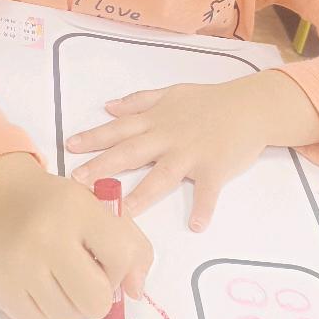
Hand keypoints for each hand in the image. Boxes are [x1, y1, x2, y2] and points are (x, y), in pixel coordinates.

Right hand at [0, 153, 152, 318]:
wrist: (2, 203)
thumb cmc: (59, 207)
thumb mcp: (99, 209)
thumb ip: (130, 245)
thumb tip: (136, 292)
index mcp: (77, 208)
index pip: (120, 257)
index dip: (122, 269)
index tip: (108, 262)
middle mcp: (46, 236)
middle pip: (96, 300)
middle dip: (99, 296)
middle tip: (88, 278)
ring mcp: (21, 266)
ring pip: (68, 318)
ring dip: (73, 305)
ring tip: (64, 280)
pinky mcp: (3, 289)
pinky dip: (49, 312)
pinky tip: (45, 287)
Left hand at [66, 72, 299, 231]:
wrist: (249, 105)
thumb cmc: (208, 102)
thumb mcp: (171, 93)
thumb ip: (139, 101)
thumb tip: (108, 107)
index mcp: (156, 120)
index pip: (119, 129)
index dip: (94, 138)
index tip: (70, 148)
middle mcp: (168, 137)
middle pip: (131, 153)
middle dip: (103, 167)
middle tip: (78, 182)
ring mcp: (192, 153)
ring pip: (164, 175)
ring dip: (144, 193)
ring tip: (125, 211)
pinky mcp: (216, 168)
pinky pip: (209, 191)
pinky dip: (204, 207)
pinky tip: (196, 224)